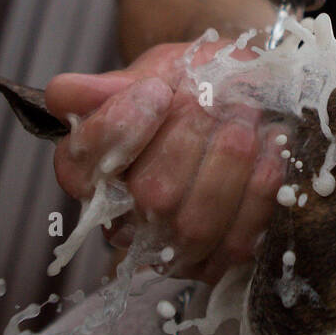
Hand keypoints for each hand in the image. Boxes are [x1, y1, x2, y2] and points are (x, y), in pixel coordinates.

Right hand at [44, 40, 286, 284]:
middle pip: (150, 194)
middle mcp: (119, 216)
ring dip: (229, 163)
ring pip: (194, 224)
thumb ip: (111, 86)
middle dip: (190, 139)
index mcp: (88, 167)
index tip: (157, 92)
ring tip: (246, 117)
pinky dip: (259, 192)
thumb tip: (65, 95)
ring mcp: (164, 248)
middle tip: (216, 99)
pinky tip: (270, 151)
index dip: (120, 129)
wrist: (239, 96)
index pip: (82, 165)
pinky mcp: (209, 264)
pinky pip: (235, 242)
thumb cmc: (189, 85)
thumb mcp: (153, 70)